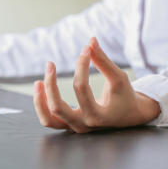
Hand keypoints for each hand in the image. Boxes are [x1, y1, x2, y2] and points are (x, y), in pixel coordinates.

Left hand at [33, 37, 160, 132]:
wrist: (129, 116)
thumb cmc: (125, 96)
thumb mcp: (118, 78)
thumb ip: (103, 61)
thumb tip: (91, 41)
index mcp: (98, 115)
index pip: (81, 88)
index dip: (81, 66)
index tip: (85, 50)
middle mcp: (84, 125)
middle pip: (57, 108)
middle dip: (51, 85)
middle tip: (50, 64)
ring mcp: (75, 127)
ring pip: (48, 120)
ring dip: (39, 101)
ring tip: (38, 82)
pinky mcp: (69, 125)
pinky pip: (49, 120)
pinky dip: (42, 106)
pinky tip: (42, 88)